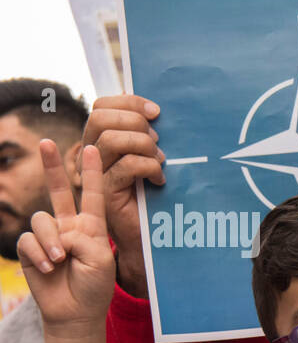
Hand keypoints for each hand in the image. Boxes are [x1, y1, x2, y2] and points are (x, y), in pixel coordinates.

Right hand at [16, 143, 116, 332]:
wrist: (77, 311)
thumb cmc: (95, 286)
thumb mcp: (101, 259)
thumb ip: (82, 238)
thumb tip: (58, 231)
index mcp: (92, 226)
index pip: (93, 195)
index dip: (92, 172)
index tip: (92, 148)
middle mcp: (69, 226)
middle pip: (59, 191)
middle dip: (51, 166)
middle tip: (46, 141)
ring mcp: (49, 236)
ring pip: (42, 220)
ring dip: (51, 240)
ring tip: (60, 259)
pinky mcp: (30, 248)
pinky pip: (29, 240)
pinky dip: (39, 253)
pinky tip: (47, 267)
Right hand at [80, 95, 164, 297]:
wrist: (146, 240)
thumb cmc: (152, 200)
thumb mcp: (150, 161)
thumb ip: (147, 139)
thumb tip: (159, 113)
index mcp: (100, 143)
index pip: (102, 107)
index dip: (128, 102)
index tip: (156, 111)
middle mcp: (90, 156)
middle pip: (101, 118)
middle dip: (135, 122)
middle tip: (158, 141)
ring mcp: (93, 175)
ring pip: (111, 140)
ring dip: (144, 145)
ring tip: (161, 161)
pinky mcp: (105, 193)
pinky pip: (126, 166)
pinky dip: (149, 167)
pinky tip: (160, 180)